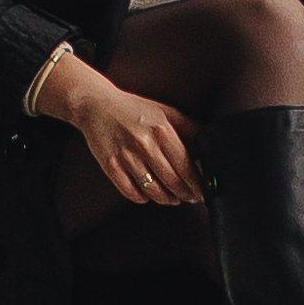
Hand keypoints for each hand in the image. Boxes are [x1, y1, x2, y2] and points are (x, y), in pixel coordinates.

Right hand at [38, 51, 203, 207]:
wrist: (96, 105)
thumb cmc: (133, 109)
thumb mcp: (165, 112)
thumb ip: (189, 129)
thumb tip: (207, 148)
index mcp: (161, 129)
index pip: (187, 166)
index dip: (198, 184)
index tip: (203, 191)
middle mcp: (144, 143)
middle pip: (173, 182)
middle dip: (186, 195)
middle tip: (191, 197)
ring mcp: (126, 156)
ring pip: (154, 192)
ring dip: (167, 199)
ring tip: (172, 197)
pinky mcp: (111, 166)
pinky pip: (133, 193)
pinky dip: (144, 198)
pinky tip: (149, 192)